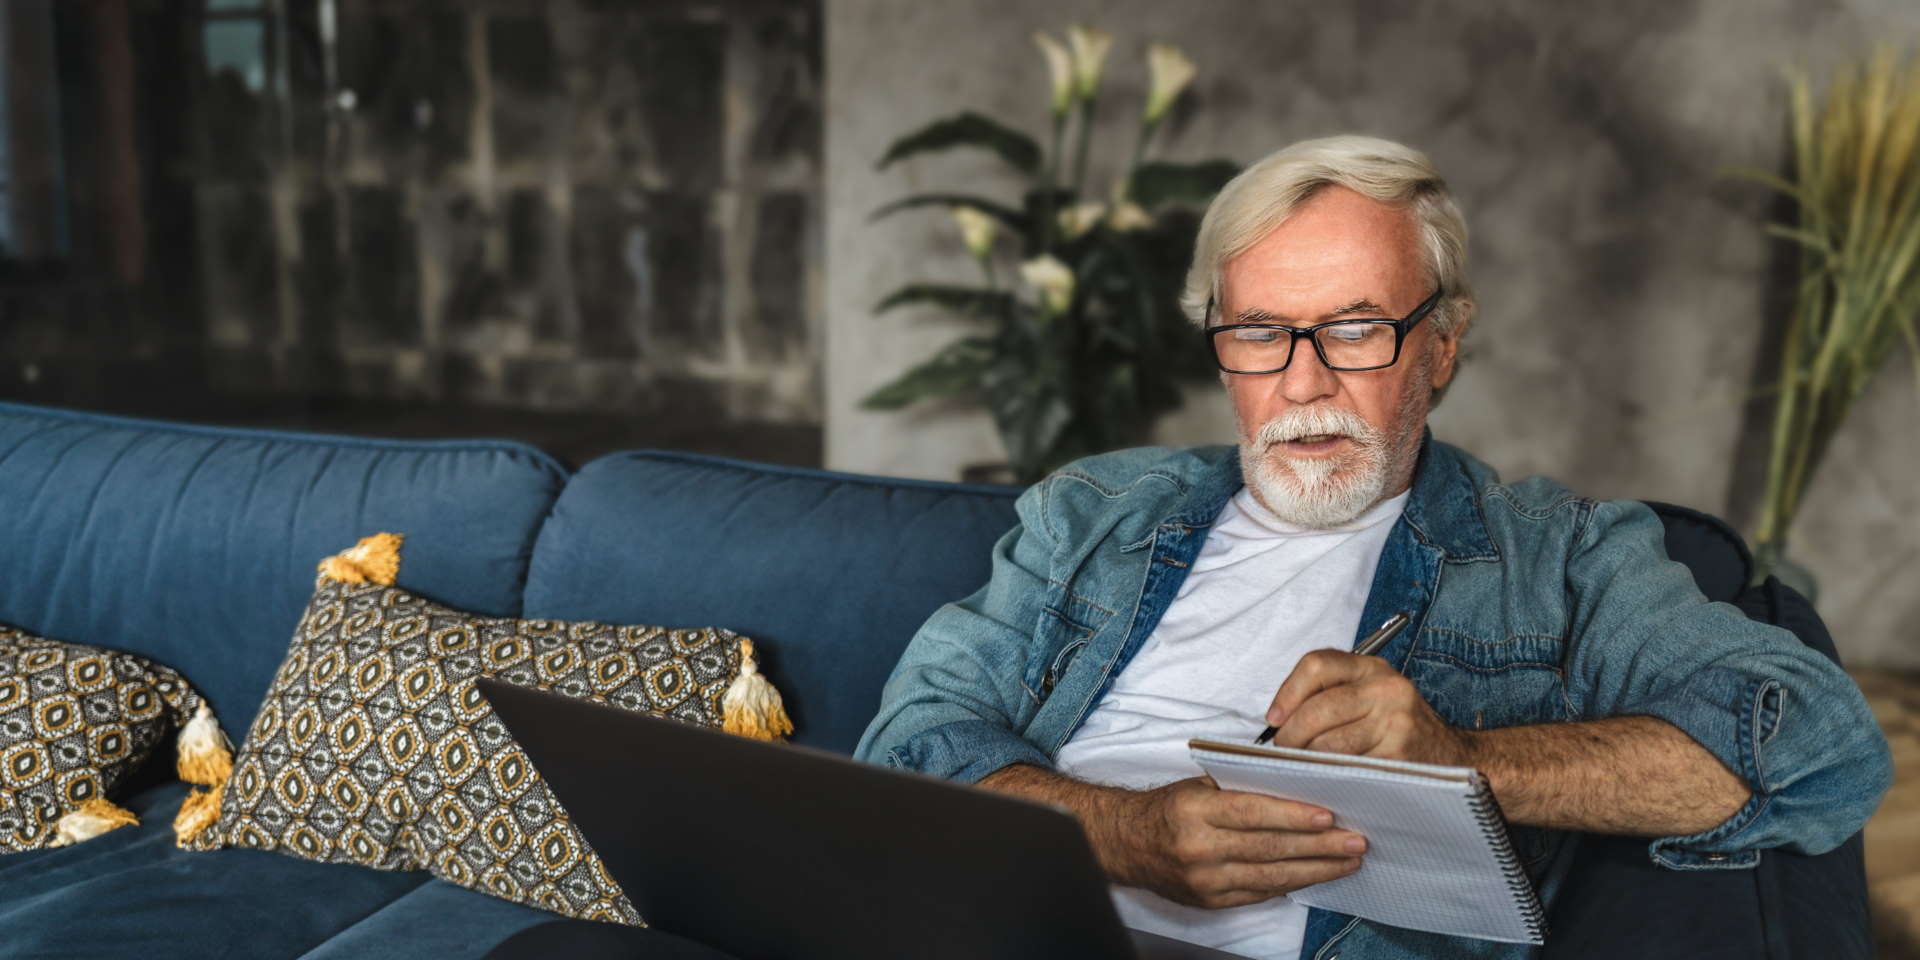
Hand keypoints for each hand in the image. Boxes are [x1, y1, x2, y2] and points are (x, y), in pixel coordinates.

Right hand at [1104, 776, 1364, 908]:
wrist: (1127, 844)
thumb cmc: (1170, 808)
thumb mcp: (1199, 787)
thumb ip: (1241, 788)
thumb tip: (1296, 786)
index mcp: (1195, 811)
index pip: (1253, 813)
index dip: (1294, 816)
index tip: (1330, 816)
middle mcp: (1200, 848)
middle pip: (1270, 849)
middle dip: (1319, 846)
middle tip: (1355, 841)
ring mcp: (1206, 881)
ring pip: (1271, 877)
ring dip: (1315, 870)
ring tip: (1347, 862)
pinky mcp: (1211, 901)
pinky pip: (1259, 893)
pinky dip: (1290, 884)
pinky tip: (1316, 876)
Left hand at [1265, 649, 1473, 765]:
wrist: (1454, 757)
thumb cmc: (1399, 729)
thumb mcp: (1371, 697)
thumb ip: (1331, 695)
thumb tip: (1277, 718)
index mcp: (1372, 668)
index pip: (1317, 664)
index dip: (1287, 692)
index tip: (1274, 718)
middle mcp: (1385, 688)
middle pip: (1318, 708)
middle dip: (1291, 734)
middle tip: (1284, 751)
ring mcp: (1395, 722)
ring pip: (1328, 743)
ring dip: (1307, 759)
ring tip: (1304, 766)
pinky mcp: (1398, 755)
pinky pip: (1348, 768)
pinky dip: (1330, 776)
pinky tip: (1327, 779)